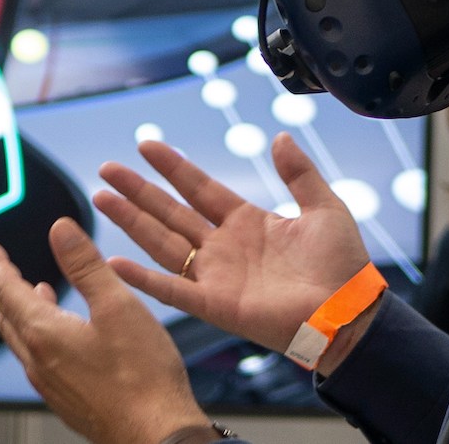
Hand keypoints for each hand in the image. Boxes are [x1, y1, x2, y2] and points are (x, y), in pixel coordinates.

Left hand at [0, 217, 209, 443]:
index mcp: (45, 334)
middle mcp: (39, 362)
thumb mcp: (117, 305)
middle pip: (7, 316)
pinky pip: (38, 361)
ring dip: (21, 312)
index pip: (6, 290)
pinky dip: (38, 336)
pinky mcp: (66, 400)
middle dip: (4, 287)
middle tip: (4, 267)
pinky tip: (62, 334)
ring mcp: (50, 385)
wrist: (156, 433)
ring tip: (36, 292)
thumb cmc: (143, 375)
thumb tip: (61, 231)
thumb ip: (86, 265)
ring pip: (22, 341)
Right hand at [95, 132, 373, 361]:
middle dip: (138, 191)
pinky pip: (171, 290)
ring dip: (131, 221)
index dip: (173, 167)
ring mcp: (215, 276)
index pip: (199, 188)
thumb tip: (280, 136)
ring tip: (101, 199)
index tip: (145, 145)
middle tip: (106, 169)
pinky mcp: (214, 305)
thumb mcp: (324, 207)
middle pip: (170, 212)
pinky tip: (113, 262)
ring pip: (162, 242)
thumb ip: (299, 173)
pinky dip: (141, 278)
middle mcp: (223, 247)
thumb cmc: (342, 264)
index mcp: (247, 222)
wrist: (348, 311)